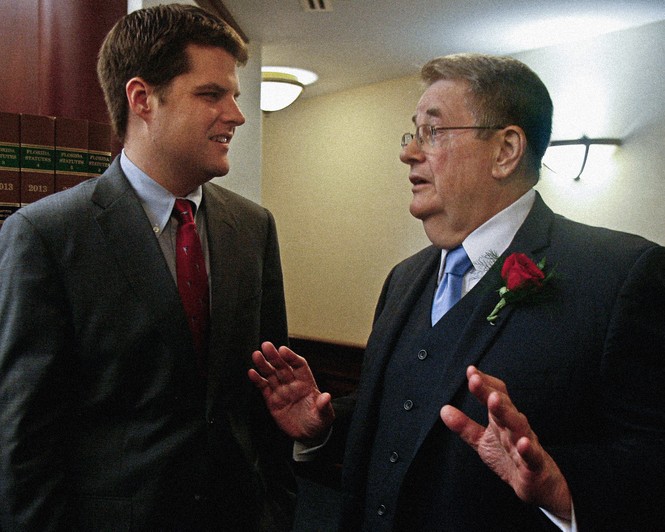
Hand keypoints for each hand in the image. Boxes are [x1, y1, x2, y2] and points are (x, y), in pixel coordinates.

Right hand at [249, 341, 334, 442]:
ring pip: (271, 375)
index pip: (299, 365)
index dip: (291, 357)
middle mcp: (293, 384)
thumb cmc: (318, 422)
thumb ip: (324, 406)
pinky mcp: (272, 401)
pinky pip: (264, 388)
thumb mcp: (324, 416)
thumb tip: (326, 396)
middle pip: (282, 367)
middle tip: (266, 345)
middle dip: (274, 357)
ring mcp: (282, 391)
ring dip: (264, 365)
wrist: (308, 436)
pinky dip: (258, 380)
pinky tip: (251, 372)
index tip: (283, 350)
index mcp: (307, 383)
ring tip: (256, 355)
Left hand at [440, 366, 571, 519]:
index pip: (496, 396)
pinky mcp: (535, 465)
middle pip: (504, 407)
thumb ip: (465, 426)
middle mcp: (515, 428)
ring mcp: (527, 445)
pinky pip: (533, 456)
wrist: (540, 488)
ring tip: (493, 400)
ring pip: (518, 426)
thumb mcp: (483, 442)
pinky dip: (528, 449)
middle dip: (490, 392)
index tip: (470, 371)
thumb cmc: (511, 460)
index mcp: (503, 421)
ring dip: (506, 413)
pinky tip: (523, 443)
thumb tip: (444, 409)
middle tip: (475, 379)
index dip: (484, 384)